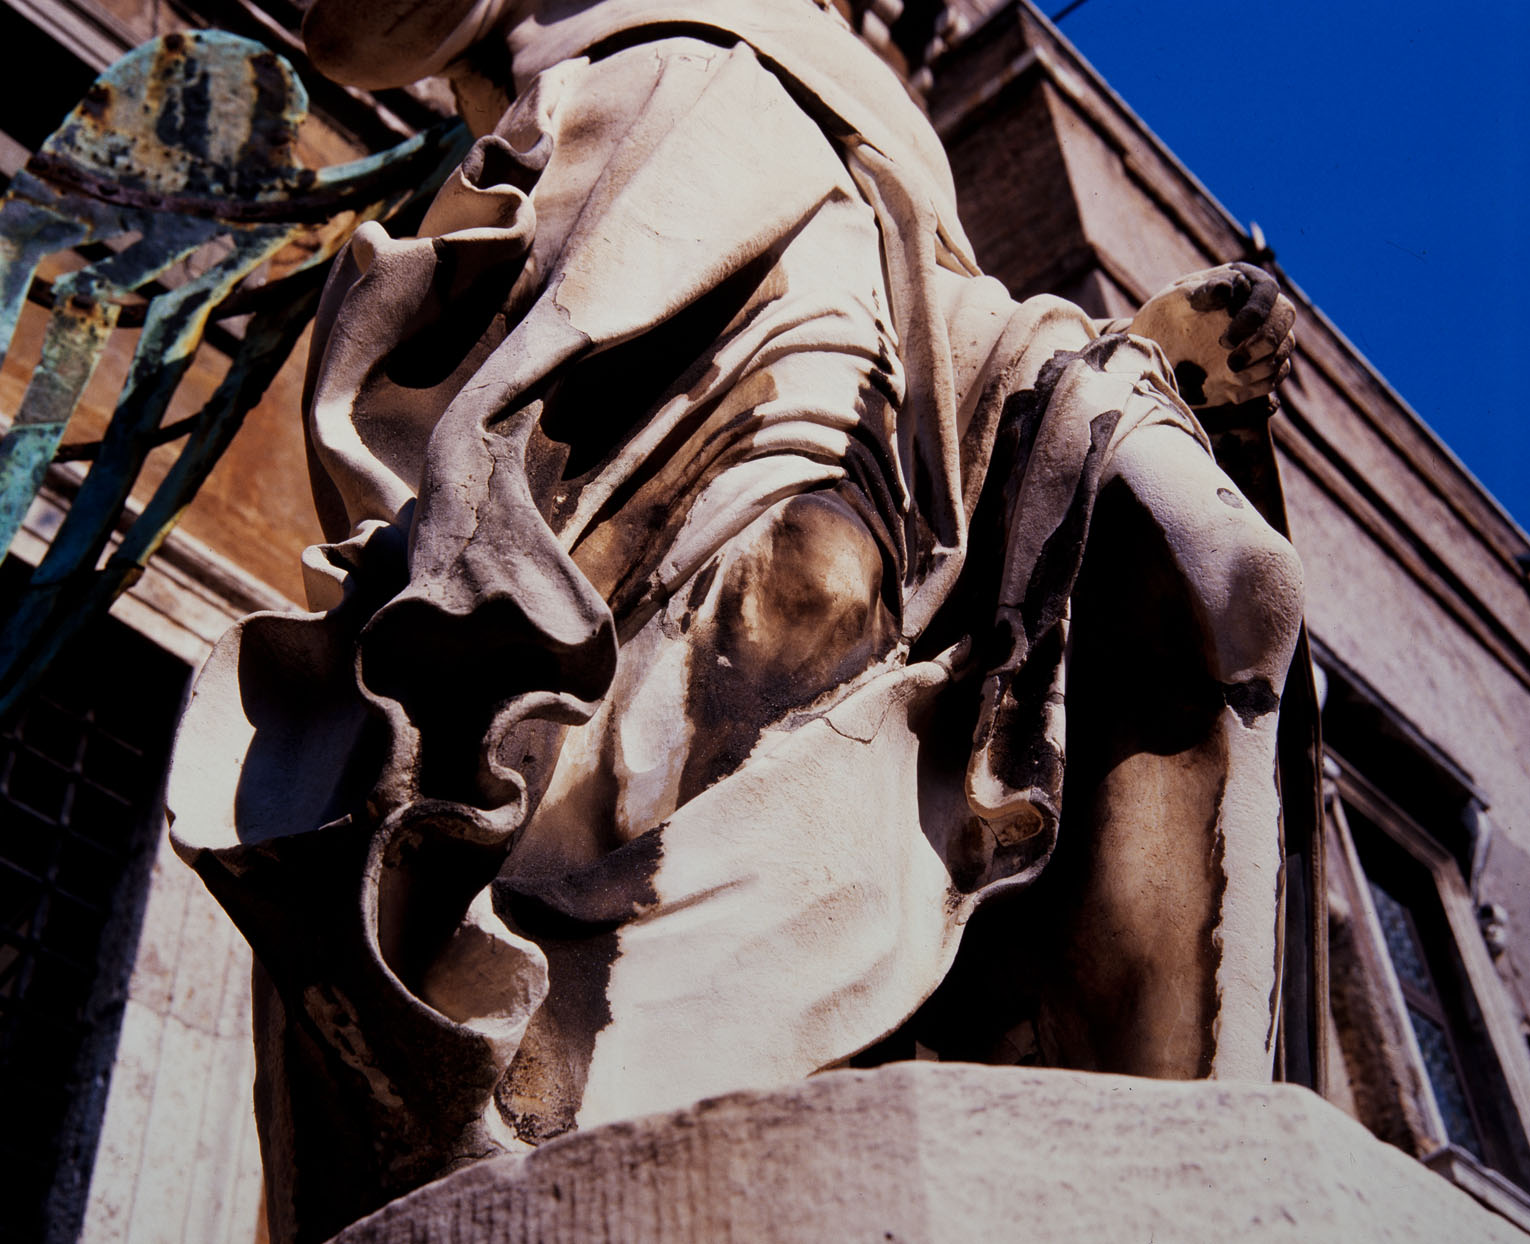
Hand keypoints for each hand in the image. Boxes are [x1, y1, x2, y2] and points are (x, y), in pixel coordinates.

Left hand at [1127, 263, 1295, 407]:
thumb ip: (1200, 293)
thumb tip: (1226, 288)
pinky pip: (1275, 374)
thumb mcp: (1176, 300)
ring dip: (1262, 367)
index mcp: (1246, 280)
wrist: (1160, 349)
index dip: (1254, 316)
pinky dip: (1260, 385)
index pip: (1267, 291)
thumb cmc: (1166, 316)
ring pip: (1283, 348)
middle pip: (1285, 318)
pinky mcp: (1261, 362)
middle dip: (1264, 343)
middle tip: (1232, 364)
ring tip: (1230, 376)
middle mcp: (1263, 305)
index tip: (1225, 341)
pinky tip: (1234, 393)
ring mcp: (1265, 335)